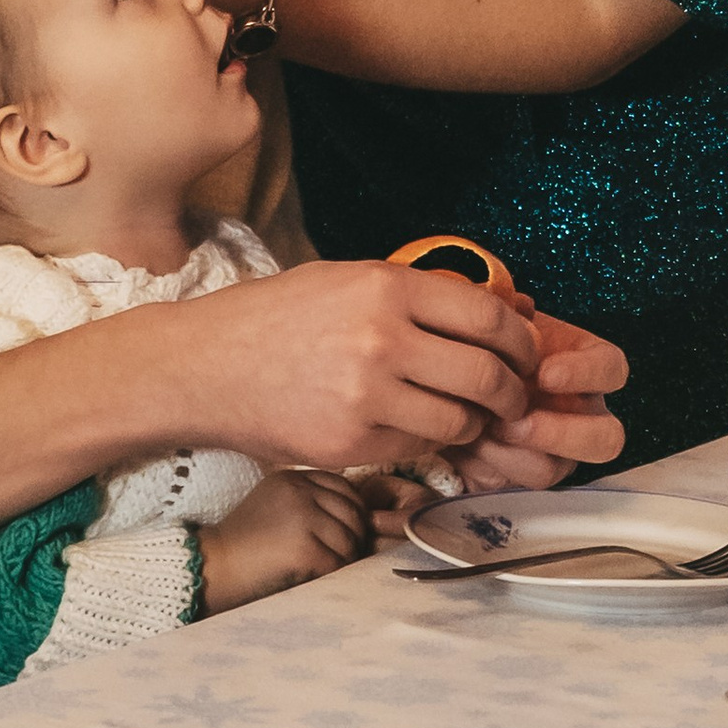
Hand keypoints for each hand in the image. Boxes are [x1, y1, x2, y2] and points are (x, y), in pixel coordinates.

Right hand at [187, 259, 546, 471]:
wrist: (204, 366)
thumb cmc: (278, 318)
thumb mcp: (348, 280)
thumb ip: (417, 296)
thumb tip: (500, 313)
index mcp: (387, 288)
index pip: (491, 319)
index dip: (521, 343)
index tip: (523, 355)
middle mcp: (383, 340)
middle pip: (488, 375)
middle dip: (511, 393)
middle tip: (511, 398)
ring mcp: (367, 397)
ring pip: (460, 421)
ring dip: (472, 423)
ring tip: (462, 415)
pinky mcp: (351, 443)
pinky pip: (419, 448)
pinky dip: (428, 442)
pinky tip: (411, 427)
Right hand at [199, 468, 375, 613]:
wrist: (214, 567)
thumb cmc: (245, 542)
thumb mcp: (275, 505)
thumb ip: (311, 501)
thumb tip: (365, 516)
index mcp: (293, 478)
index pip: (344, 487)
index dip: (352, 511)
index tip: (345, 531)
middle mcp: (300, 492)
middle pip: (353, 513)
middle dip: (355, 537)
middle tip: (341, 556)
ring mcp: (303, 518)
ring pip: (350, 540)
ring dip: (344, 559)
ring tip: (325, 568)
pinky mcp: (304, 548)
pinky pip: (338, 563)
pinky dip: (333, 575)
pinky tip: (315, 578)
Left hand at [456, 303, 626, 483]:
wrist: (451, 374)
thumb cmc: (485, 341)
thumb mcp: (498, 320)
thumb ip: (511, 313)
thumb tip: (521, 307)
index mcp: (586, 368)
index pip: (612, 370)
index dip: (586, 374)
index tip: (546, 373)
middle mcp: (581, 414)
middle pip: (606, 439)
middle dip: (561, 434)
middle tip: (515, 421)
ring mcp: (555, 451)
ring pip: (553, 470)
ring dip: (512, 455)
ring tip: (478, 432)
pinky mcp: (519, 474)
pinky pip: (511, 483)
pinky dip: (485, 467)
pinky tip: (463, 446)